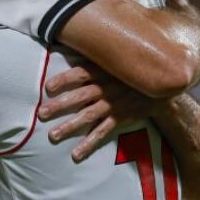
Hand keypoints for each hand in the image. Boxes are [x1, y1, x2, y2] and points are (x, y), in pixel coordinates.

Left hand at [38, 64, 163, 161]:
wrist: (158, 84)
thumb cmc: (127, 68)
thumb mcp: (113, 58)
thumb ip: (94, 56)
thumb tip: (70, 45)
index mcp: (102, 70)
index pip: (80, 73)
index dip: (64, 79)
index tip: (48, 86)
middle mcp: (105, 87)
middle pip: (79, 96)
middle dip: (59, 105)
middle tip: (41, 114)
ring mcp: (112, 103)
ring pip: (88, 116)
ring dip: (70, 126)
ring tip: (53, 135)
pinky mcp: (120, 117)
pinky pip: (103, 132)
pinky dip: (89, 143)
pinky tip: (76, 154)